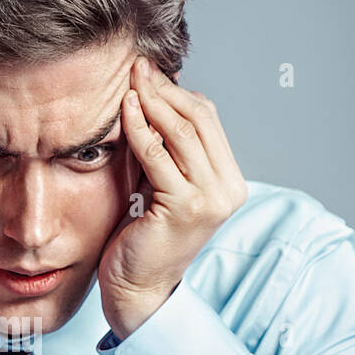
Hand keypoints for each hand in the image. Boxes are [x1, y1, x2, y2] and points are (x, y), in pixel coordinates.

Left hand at [98, 55, 248, 339]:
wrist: (139, 287)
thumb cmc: (144, 237)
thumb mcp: (162, 184)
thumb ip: (168, 149)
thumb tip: (157, 95)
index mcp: (230, 182)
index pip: (208, 120)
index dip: (178, 93)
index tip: (148, 74)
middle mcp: (228, 189)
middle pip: (200, 119)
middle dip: (166, 89)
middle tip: (137, 66)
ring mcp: (210, 199)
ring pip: (182, 132)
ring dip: (154, 101)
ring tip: (129, 80)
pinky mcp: (185, 207)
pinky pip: (159, 155)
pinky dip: (141, 128)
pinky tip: (125, 111)